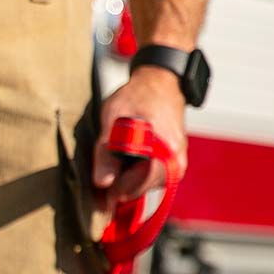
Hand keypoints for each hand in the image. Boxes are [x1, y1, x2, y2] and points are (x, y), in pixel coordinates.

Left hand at [91, 65, 188, 220]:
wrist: (160, 83)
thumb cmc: (137, 97)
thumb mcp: (112, 121)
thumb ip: (106, 154)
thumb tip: (102, 183)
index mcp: (165, 156)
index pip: (134, 188)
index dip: (112, 190)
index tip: (97, 186)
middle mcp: (176, 164)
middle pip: (139, 190)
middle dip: (117, 186)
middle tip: (102, 171)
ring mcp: (176, 164)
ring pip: (143, 185)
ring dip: (125, 179)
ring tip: (113, 159)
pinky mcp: (173, 162)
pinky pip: (150, 177)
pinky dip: (134, 173)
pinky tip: (123, 160)